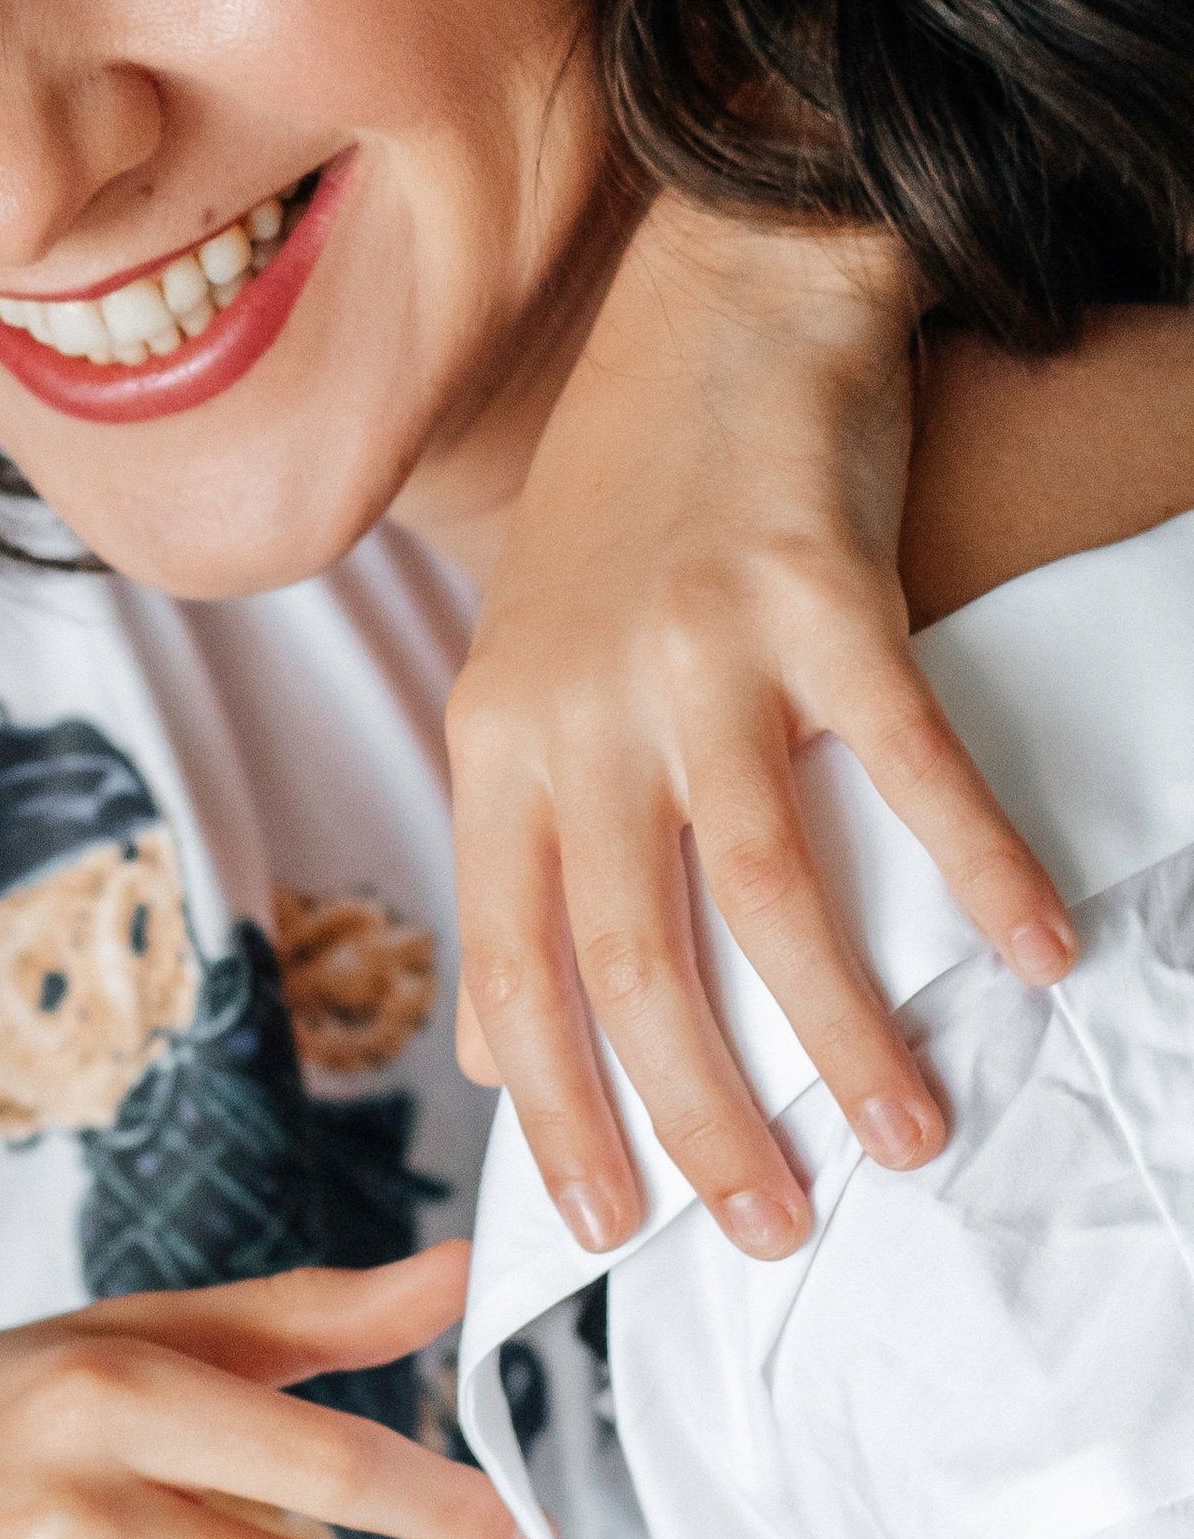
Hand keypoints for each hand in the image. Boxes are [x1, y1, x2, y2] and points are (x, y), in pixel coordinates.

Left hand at [449, 195, 1073, 1260]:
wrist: (714, 308)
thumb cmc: (626, 512)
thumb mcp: (528, 682)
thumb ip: (522, 855)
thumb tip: (502, 1052)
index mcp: (499, 743)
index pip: (513, 968)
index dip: (562, 1108)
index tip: (616, 1226)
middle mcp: (578, 709)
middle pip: (635, 961)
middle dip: (704, 1119)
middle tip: (774, 1229)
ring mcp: (695, 651)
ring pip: (766, 891)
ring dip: (846, 1030)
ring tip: (910, 1135)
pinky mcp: (815, 594)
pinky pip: (907, 764)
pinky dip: (980, 866)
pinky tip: (1039, 948)